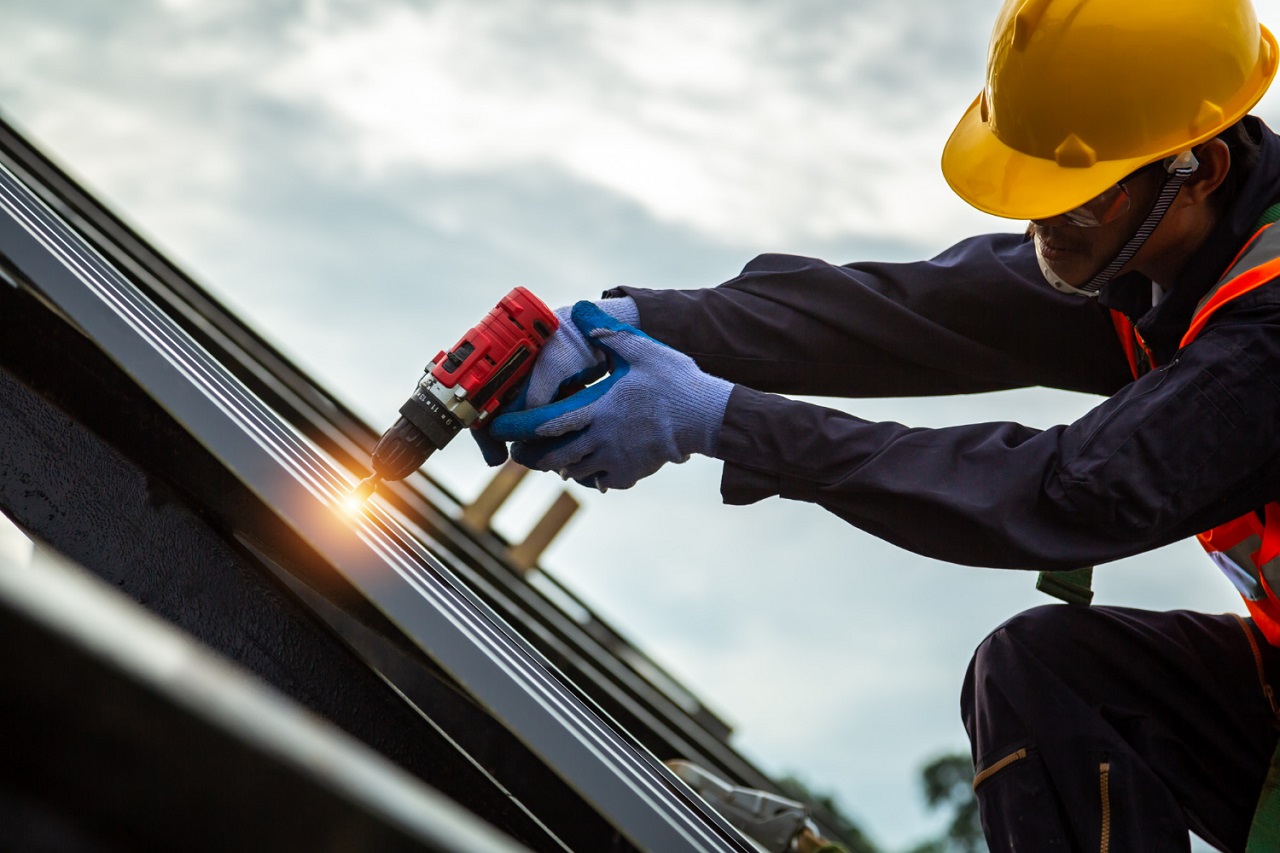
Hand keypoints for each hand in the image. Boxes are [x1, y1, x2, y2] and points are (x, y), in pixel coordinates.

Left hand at [488, 301, 731, 490]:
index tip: (501, 427)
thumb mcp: (641, 349)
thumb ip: (608, 332)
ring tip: (553, 457)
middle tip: (520, 451)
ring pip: (573, 471)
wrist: (707, 417)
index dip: (518, 427)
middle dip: (532, 456)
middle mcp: (601, 438)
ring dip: (559, 464)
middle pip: (553, 456)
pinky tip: (590, 466)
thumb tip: (580, 309)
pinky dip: (589, 475)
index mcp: (597, 408)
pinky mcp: (631, 473)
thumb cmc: (675, 381)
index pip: (546, 422)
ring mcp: (615, 459)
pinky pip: (600, 480)